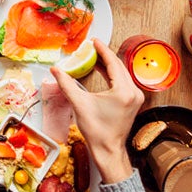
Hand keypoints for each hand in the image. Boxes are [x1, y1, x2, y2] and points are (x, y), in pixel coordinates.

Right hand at [50, 38, 143, 183]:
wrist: (108, 149)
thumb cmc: (97, 131)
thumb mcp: (79, 104)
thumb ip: (66, 84)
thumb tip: (55, 70)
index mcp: (123, 91)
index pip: (112, 63)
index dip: (102, 50)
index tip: (94, 41)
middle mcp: (133, 92)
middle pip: (119, 66)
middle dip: (105, 55)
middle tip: (92, 47)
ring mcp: (135, 97)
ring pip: (122, 73)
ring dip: (108, 64)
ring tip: (95, 56)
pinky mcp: (133, 101)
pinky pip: (123, 81)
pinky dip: (112, 74)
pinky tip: (102, 70)